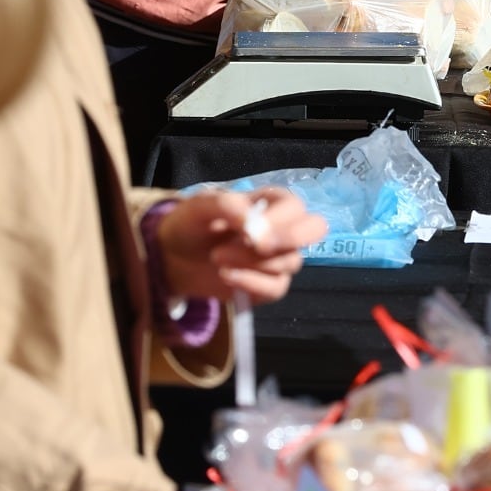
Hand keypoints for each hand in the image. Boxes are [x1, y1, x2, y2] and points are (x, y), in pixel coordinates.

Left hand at [155, 188, 326, 306]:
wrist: (174, 258)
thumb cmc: (191, 224)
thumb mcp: (199, 207)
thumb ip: (225, 205)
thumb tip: (250, 219)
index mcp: (271, 202)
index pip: (296, 207)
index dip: (280, 221)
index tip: (250, 233)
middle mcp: (283, 229)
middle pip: (315, 229)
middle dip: (291, 239)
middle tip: (259, 246)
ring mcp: (279, 259)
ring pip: (289, 263)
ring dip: (252, 263)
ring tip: (217, 258)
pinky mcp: (269, 285)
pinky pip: (276, 288)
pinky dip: (251, 284)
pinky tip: (227, 276)